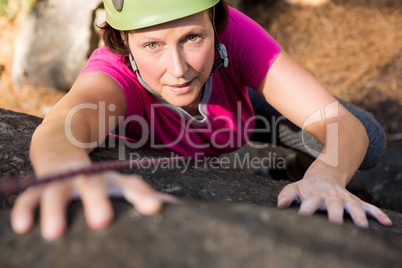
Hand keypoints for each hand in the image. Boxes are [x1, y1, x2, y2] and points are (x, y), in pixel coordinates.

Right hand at [10, 171, 176, 239]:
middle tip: (102, 221)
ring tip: (55, 233)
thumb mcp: (119, 183)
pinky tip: (23, 226)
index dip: (142, 195)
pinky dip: (26, 208)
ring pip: (58, 193)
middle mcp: (88, 177)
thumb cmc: (97, 176)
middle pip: (93, 185)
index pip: (130, 184)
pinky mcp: (41, 184)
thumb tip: (175, 206)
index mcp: (111, 178)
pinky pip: (30, 196)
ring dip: (56, 210)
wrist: (62, 145)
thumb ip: (143, 195)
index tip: (155, 208)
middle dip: (97, 201)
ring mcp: (63, 179)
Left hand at [277, 173, 392, 227]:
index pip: (309, 204)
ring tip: (363, 227)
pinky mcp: (356, 201)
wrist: (325, 175)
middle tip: (336, 226)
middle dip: (335, 215)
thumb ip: (286, 196)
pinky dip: (377, 214)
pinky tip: (387, 222)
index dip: (306, 211)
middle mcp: (331, 197)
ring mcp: (345, 198)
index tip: (303, 219)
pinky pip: (369, 207)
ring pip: (354, 206)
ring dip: (359, 216)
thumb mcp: (294, 188)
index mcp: (314, 194)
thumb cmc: (307, 187)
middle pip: (334, 206)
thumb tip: (279, 206)